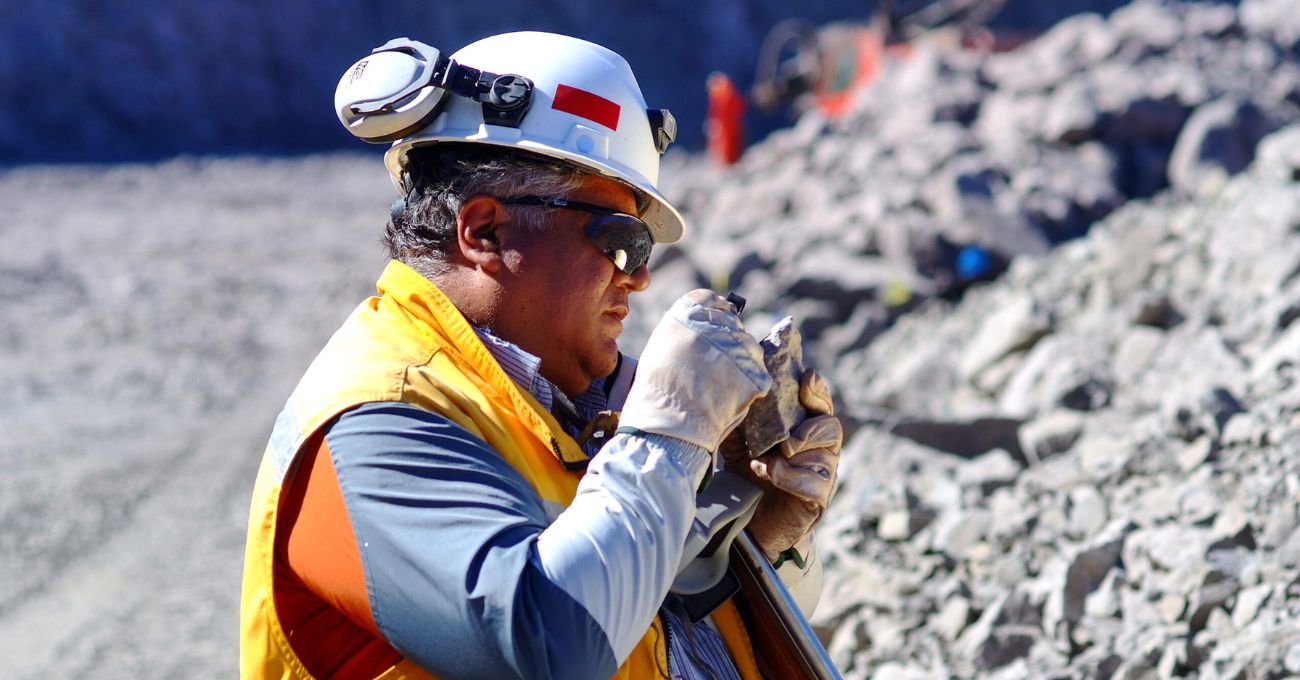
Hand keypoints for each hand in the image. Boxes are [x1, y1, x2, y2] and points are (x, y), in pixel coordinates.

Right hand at [619, 290, 771, 452]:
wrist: (667, 427)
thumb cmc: (655, 392)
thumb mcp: (659, 347)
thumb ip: (682, 330)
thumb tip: (700, 326)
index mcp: (688, 314)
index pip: (710, 299)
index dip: (713, 311)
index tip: (715, 323)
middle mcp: (715, 324)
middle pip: (731, 323)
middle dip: (726, 340)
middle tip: (715, 365)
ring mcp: (738, 347)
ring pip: (749, 346)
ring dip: (740, 360)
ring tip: (721, 384)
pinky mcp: (755, 372)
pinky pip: (758, 372)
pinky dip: (748, 384)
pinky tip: (729, 396)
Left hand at [722, 368, 842, 561]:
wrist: (748, 525)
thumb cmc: (748, 478)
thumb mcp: (739, 445)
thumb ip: (739, 422)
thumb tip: (727, 393)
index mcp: (805, 432)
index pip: (820, 406)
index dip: (817, 390)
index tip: (807, 376)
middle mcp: (820, 452)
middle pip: (832, 428)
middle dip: (809, 428)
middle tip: (786, 439)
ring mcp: (823, 477)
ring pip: (823, 457)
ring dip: (793, 456)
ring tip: (764, 460)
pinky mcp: (818, 501)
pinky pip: (814, 484)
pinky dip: (788, 477)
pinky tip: (766, 474)